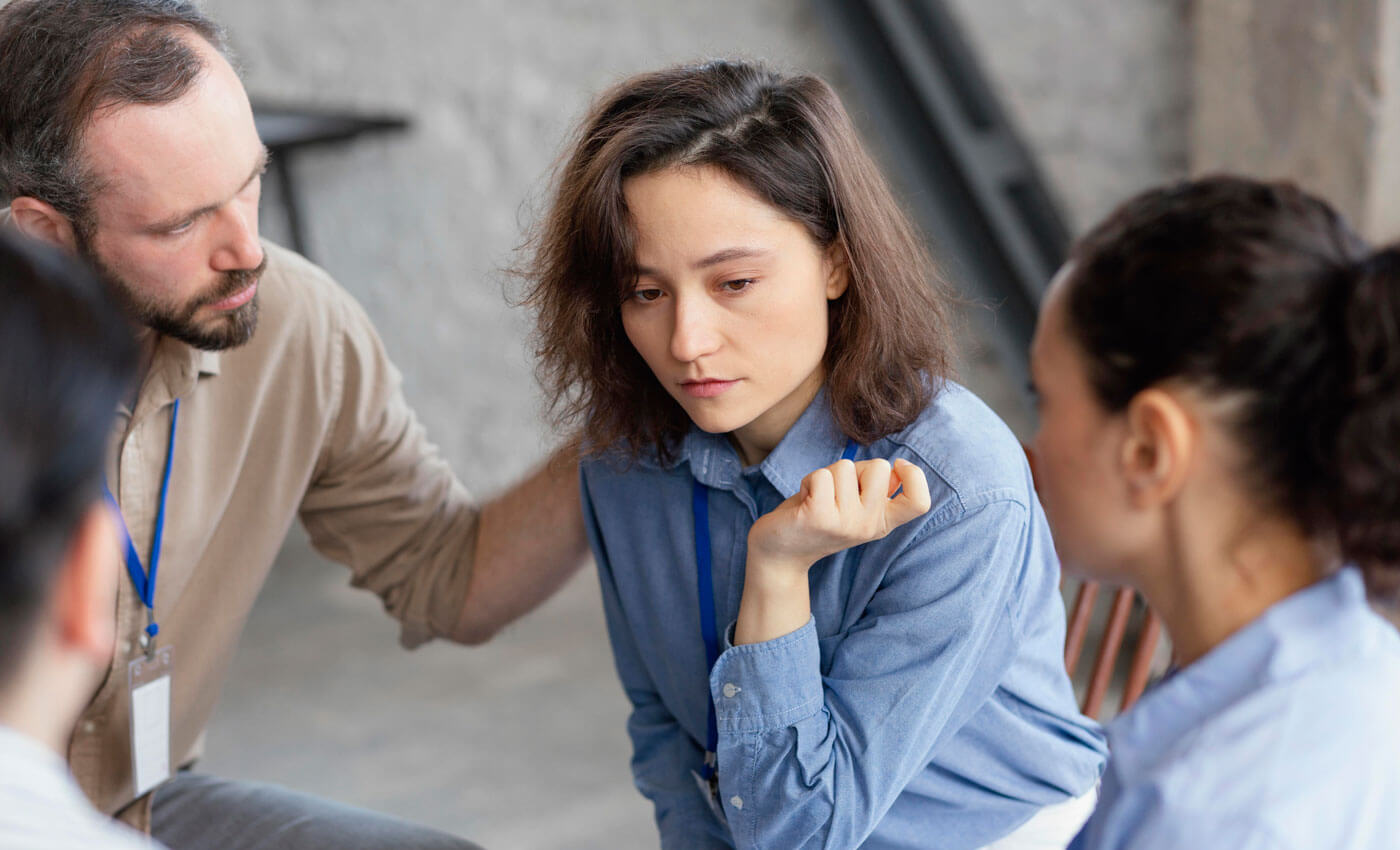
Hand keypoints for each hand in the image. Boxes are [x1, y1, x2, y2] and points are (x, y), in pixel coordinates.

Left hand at [747, 458, 931, 577]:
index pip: (919, 502)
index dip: (915, 476)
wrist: (780, 553)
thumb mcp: (854, 507)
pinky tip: (804, 501)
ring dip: (826, 475)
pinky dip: (808, 480)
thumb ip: (874, 490)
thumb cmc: (819, 518)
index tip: (898, 467)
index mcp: (882, 523)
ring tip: (816, 498)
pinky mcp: (819, 517)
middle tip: (836, 491)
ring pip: (845, 467)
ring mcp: (845, 523)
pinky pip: (821, 475)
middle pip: (879, 467)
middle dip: (855, 468)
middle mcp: (868, 526)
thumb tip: (895, 470)